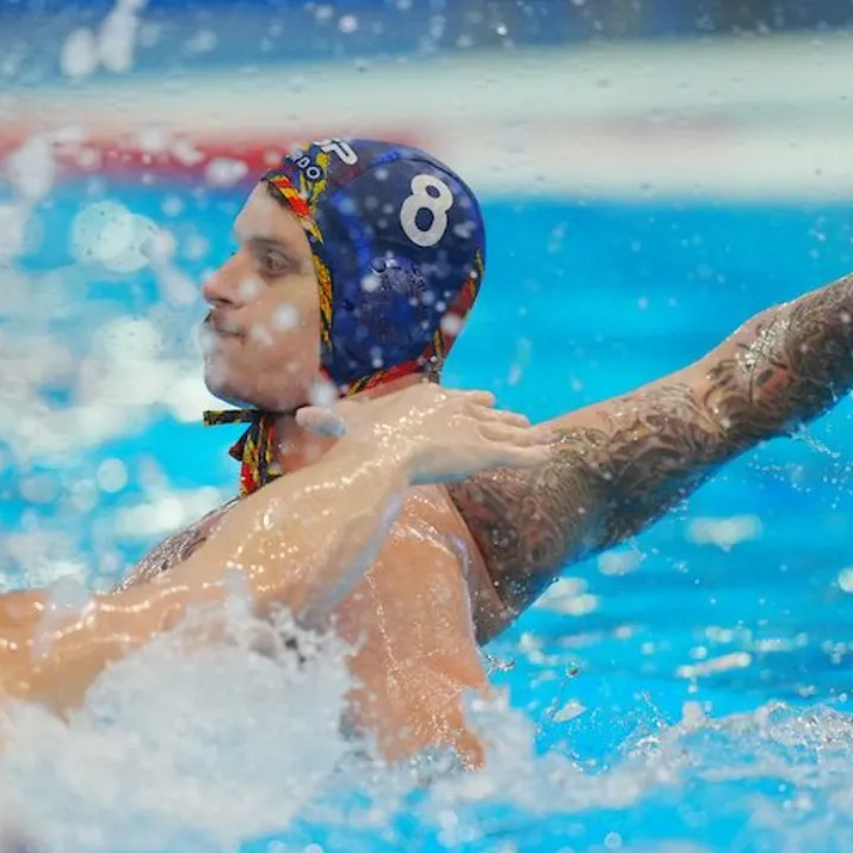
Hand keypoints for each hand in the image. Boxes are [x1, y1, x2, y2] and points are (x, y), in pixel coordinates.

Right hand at [297, 385, 551, 484]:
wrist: (384, 450)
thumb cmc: (363, 438)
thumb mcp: (343, 424)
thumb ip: (328, 422)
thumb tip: (300, 417)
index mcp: (429, 397)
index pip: (455, 398)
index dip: (470, 402)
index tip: (484, 399)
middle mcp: (456, 409)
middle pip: (485, 412)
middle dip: (502, 416)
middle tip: (519, 418)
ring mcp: (472, 430)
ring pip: (506, 432)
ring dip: (525, 434)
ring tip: (543, 436)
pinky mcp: (484, 453)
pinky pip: (517, 455)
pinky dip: (535, 455)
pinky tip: (552, 454)